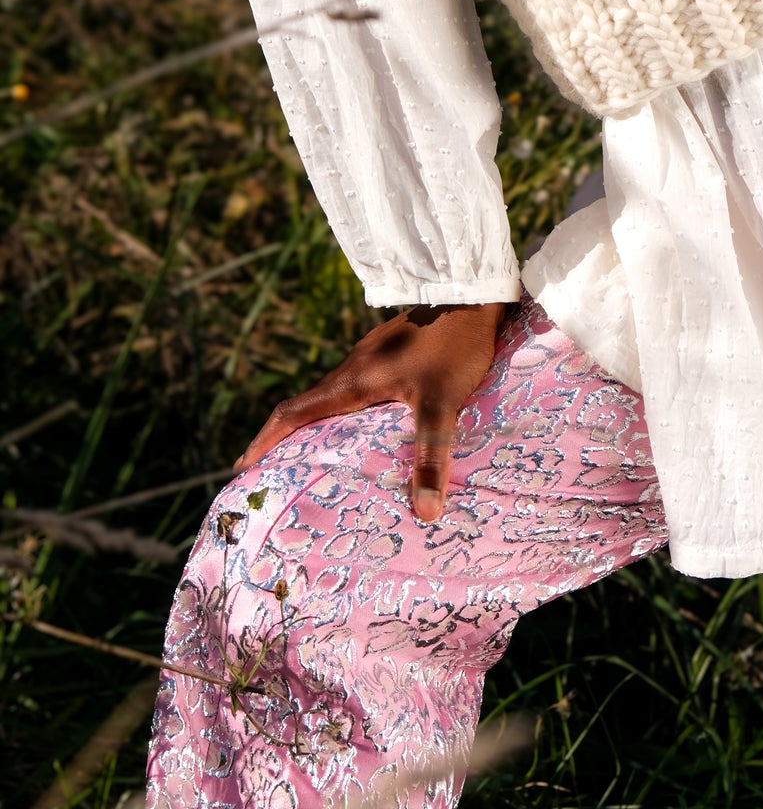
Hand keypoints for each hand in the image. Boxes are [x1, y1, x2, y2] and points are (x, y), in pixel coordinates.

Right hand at [237, 302, 505, 521]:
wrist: (475, 295)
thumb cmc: (454, 346)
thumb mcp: (442, 404)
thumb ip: (431, 455)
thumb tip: (426, 513)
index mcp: (354, 380)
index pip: (293, 413)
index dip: (265, 441)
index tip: (242, 468)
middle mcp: (354, 367)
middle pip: (308, 407)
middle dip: (286, 441)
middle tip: (276, 476)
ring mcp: (372, 356)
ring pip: (334, 397)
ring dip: (318, 426)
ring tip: (317, 461)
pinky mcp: (391, 351)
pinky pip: (357, 388)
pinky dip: (347, 413)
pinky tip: (368, 429)